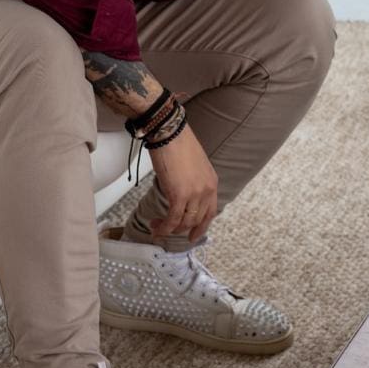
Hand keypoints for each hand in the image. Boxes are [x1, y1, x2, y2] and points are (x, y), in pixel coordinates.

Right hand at [147, 125, 217, 243]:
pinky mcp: (178, 195)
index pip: (211, 212)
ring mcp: (194, 194)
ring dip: (170, 229)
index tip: (193, 235)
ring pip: (185, 222)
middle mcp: (206, 190)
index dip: (201, 226)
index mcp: (212, 182)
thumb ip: (194, 181)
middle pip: (197, 220)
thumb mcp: (194, 164)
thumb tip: (182, 191)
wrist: (170, 133)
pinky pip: (173, 219)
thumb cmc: (178, 142)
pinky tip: (156, 227)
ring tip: (157, 227)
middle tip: (169, 232)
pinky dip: (164, 227)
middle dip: (182, 230)